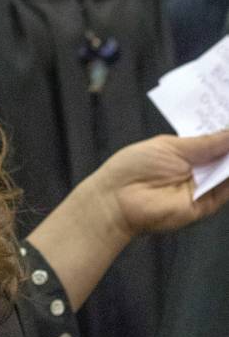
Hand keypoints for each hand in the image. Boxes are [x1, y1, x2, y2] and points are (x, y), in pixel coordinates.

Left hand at [95, 131, 228, 239]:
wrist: (118, 198)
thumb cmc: (136, 166)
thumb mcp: (171, 146)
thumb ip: (206, 143)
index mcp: (187, 151)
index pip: (215, 140)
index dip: (228, 131)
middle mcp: (199, 168)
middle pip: (226, 156)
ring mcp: (204, 186)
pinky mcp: (207, 204)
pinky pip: (227, 189)